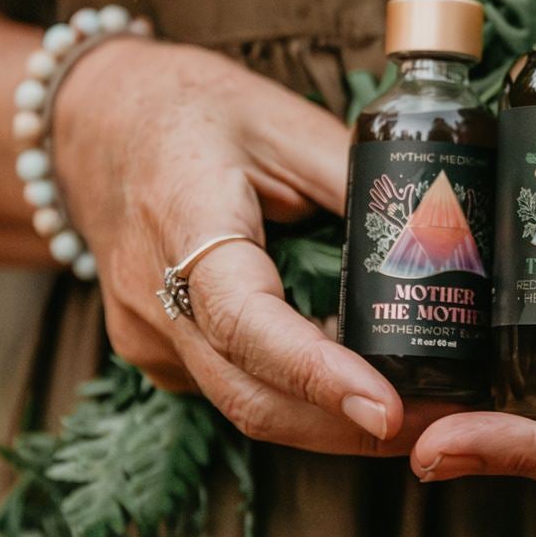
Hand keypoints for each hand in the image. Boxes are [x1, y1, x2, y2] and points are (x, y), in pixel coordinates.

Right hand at [52, 38, 441, 452]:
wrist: (93, 122)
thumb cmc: (189, 109)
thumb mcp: (281, 119)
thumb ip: (351, 176)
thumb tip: (436, 236)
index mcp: (182, 221)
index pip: (246, 321)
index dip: (318, 374)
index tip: (386, 408)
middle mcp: (151, 296)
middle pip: (250, 395)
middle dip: (349, 427)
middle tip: (443, 421)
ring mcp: (146, 334)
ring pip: (244, 406)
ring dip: (331, 424)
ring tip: (421, 411)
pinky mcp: (157, 351)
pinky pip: (232, 389)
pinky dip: (297, 398)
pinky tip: (356, 385)